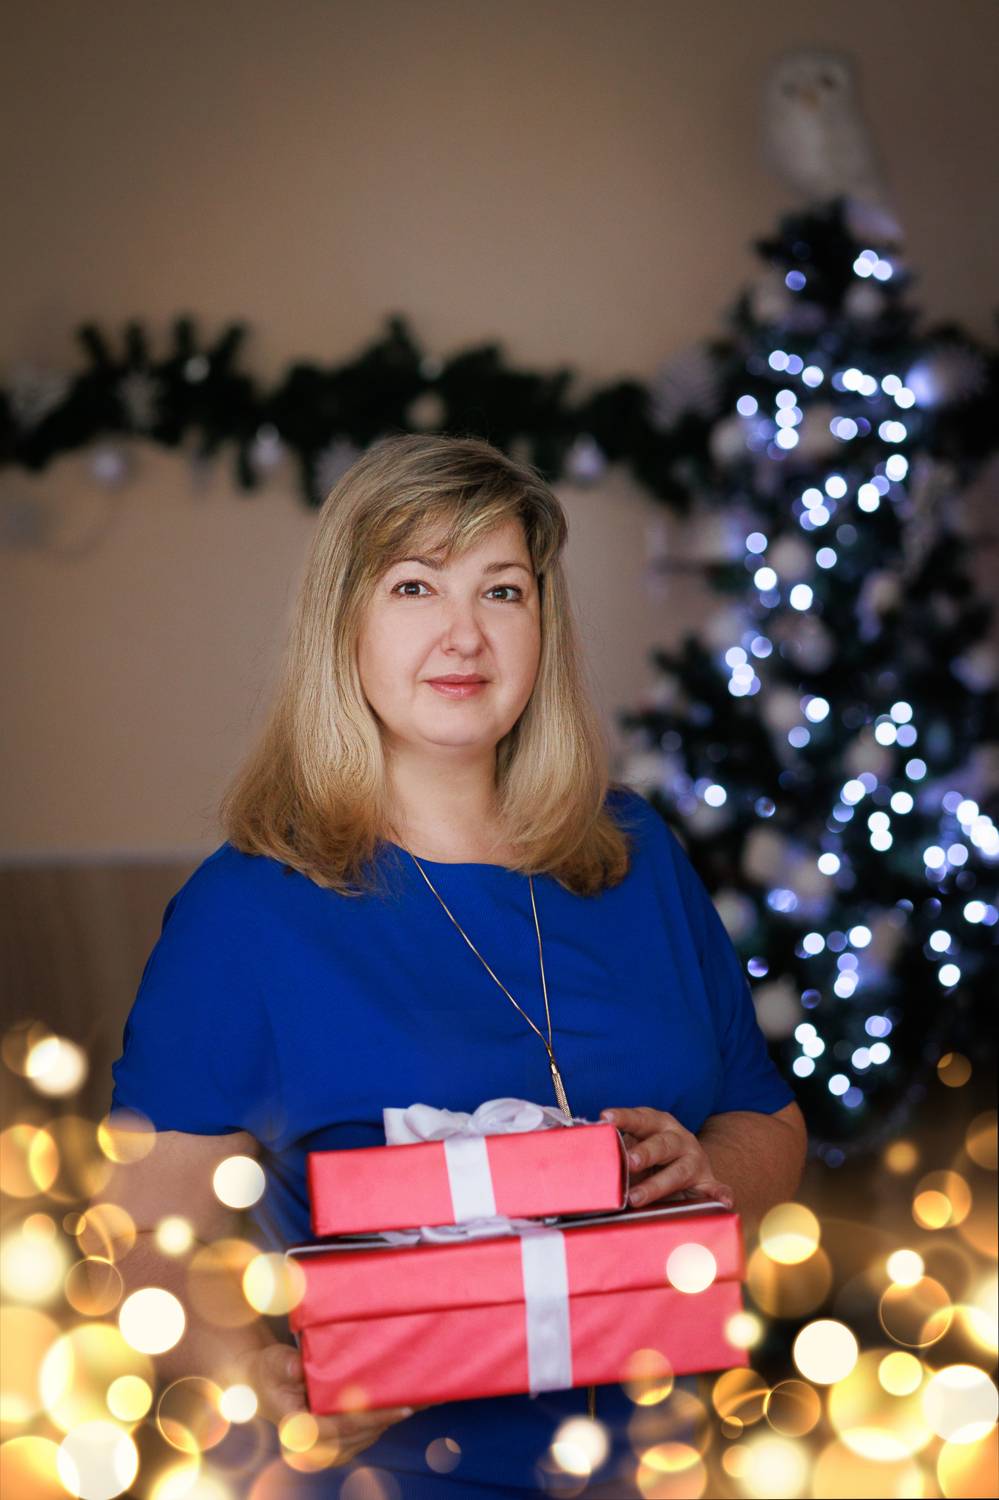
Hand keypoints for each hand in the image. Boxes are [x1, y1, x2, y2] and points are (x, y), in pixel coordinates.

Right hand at [239, 1343, 428, 1466]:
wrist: (263, 1385)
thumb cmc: (267, 1372)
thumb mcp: (270, 1362)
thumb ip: (281, 1365)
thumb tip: (294, 1369)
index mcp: (297, 1428)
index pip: (340, 1428)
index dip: (371, 1420)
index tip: (400, 1409)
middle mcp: (313, 1444)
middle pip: (360, 1436)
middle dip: (390, 1419)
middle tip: (423, 1400)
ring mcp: (324, 1446)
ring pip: (365, 1438)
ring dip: (390, 1422)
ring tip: (422, 1401)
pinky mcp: (334, 1441)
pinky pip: (363, 1435)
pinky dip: (382, 1422)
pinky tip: (403, 1406)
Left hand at [600, 1106, 733, 1209]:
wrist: (691, 1164)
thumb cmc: (652, 1155)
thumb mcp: (637, 1145)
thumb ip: (617, 1147)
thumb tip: (583, 1151)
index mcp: (659, 1124)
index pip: (640, 1118)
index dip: (624, 1117)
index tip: (606, 1117)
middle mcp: (678, 1139)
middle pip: (661, 1144)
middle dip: (644, 1153)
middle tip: (628, 1162)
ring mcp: (695, 1161)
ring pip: (679, 1170)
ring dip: (658, 1184)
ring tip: (637, 1198)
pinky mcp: (708, 1182)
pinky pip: (716, 1189)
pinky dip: (721, 1194)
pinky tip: (723, 1200)